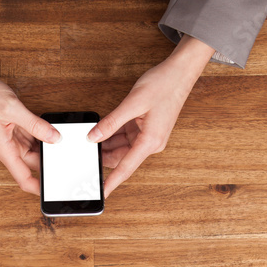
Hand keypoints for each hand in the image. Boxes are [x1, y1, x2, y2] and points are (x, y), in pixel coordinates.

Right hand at [0, 57, 61, 194]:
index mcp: (4, 150)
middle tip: (65, 158)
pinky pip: (31, 136)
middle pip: (33, 163)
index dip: (38, 188)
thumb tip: (54, 138)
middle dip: (48, 162)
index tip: (52, 191)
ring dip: (46, 146)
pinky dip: (41, 134)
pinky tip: (50, 129)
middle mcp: (7, 147)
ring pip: (34, 149)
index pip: (23, 179)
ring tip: (59, 141)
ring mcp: (10, 138)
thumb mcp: (12, 108)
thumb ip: (35, 125)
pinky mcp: (13, 128)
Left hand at [88, 35, 214, 197]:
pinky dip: (113, 135)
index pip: (126, 168)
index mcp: (150, 142)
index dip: (112, 182)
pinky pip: (126, 137)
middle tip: (86, 155)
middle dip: (104, 156)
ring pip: (122, 148)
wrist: (180, 73)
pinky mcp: (146, 129)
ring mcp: (148, 136)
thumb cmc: (163, 86)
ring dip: (107, 144)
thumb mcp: (133, 103)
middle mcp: (150, 143)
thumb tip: (94, 136)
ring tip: (91, 140)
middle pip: (122, 158)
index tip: (102, 193)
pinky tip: (102, 131)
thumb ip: (111, 122)